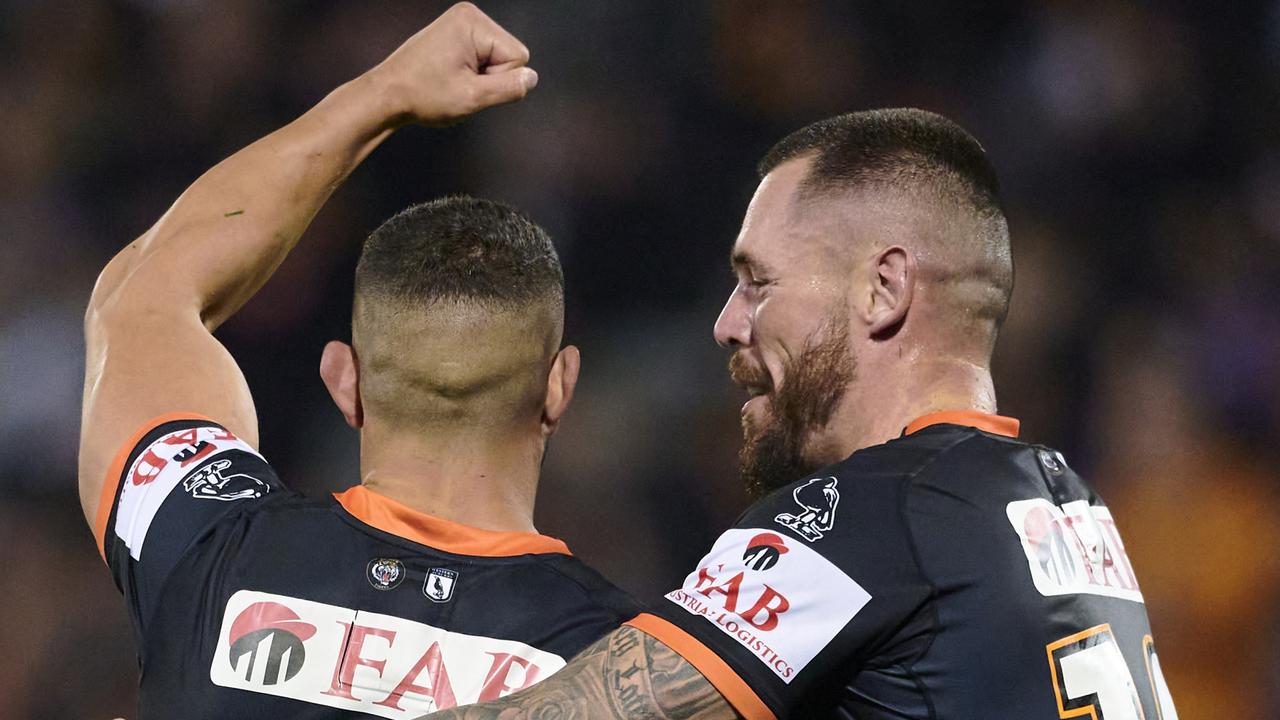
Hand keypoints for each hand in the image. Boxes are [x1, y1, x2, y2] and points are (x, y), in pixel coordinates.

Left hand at [369, 2, 536, 126]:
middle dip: (489, 78)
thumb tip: (532, 78)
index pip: (518, 57)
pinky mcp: (455, 34)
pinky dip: (470, 73)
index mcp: (473, 22)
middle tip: (458, 85)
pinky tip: (448, 78)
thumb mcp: (472, 97)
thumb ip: (509, 88)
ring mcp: (461, 23)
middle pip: (509, 55)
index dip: (499, 80)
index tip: (469, 85)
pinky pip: (482, 58)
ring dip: (479, 78)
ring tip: (450, 82)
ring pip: (496, 60)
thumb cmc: (421, 94)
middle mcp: (469, 16)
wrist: (387, 95)